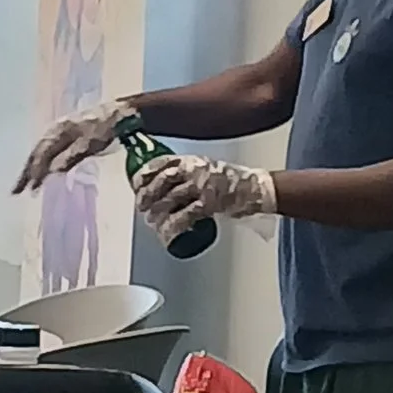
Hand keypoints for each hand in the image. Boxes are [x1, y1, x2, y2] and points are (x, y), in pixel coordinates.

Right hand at [14, 101, 130, 193]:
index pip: (42, 154)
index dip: (35, 172)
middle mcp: (54, 131)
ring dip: (31, 169)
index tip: (31, 189)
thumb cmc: (104, 129)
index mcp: (58, 131)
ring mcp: (59, 132)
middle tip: (15, 191)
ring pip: (40, 153)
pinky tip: (41, 172)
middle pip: (36, 154)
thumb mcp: (89, 144)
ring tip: (23, 186)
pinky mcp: (66, 136)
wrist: (118, 114)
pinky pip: (48, 151)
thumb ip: (70, 157)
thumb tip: (52, 171)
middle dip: (26, 173)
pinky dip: (41, 163)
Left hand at [134, 154, 277, 235]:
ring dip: (157, 212)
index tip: (136, 182)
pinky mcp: (210, 203)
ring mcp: (202, 186)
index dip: (145, 173)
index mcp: (193, 160)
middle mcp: (195, 170)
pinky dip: (173, 225)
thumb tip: (166, 186)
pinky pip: (185, 215)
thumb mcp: (207, 169)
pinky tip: (167, 232)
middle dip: (147, 194)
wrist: (256, 189)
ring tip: (152, 221)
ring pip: (170, 199)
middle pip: (161, 181)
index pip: (162, 162)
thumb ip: (188, 173)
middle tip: (141, 206)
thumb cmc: (233, 180)